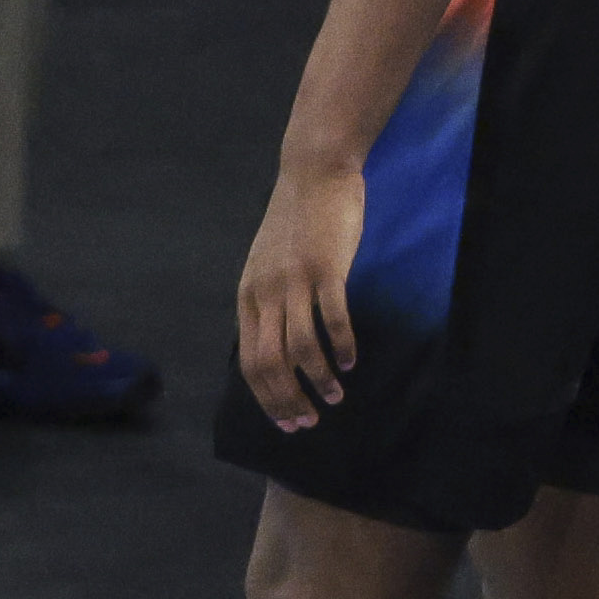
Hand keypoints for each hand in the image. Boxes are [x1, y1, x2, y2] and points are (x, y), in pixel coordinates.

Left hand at [235, 158, 363, 427]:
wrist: (312, 174)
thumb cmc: (295, 226)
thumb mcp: (267, 267)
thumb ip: (269, 304)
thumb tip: (277, 351)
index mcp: (248, 295)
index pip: (250, 361)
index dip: (267, 398)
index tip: (288, 423)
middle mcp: (265, 291)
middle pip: (270, 362)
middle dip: (289, 400)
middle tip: (310, 421)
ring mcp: (294, 280)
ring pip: (301, 347)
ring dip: (318, 380)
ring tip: (336, 396)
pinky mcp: (324, 269)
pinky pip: (332, 319)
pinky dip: (341, 347)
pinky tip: (350, 362)